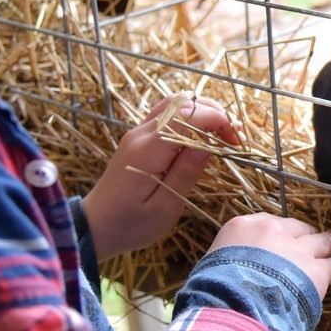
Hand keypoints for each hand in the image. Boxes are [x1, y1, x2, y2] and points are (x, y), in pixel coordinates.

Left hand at [83, 94, 239, 260]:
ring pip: (174, 103)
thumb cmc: (130, 225)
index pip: (186, 117)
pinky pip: (166, 115)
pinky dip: (188, 117)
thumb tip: (209, 146)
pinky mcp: (137, 138)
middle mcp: (140, 134)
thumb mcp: (164, 208)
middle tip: (234, 138)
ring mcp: (137, 133)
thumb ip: (186, 173)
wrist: (95, 226)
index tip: (235, 140)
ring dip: (201, 111)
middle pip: (182, 103)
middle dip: (214, 114)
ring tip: (221, 133)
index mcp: (148, 151)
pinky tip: (200, 135)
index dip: (216, 120)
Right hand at [208, 213, 330, 299]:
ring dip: (328, 243)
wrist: (233, 308)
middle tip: (309, 242)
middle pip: (297, 228)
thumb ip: (228, 261)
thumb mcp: (211, 267)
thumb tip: (228, 272)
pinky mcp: (314, 271)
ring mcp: (296, 250)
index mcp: (243, 227)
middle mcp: (272, 232)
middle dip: (303, 237)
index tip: (280, 240)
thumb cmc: (214, 292)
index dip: (277, 234)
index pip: (268, 222)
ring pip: (321, 241)